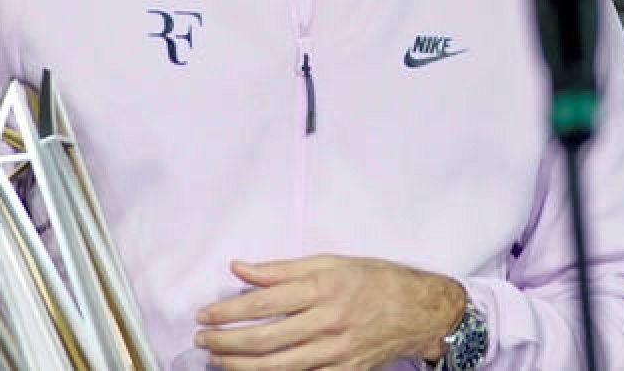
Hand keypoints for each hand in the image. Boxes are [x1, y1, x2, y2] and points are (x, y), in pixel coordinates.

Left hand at [195, 254, 466, 369]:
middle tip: (203, 339)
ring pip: (276, 366)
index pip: (263, 301)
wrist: (419, 311)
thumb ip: (283, 268)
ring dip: (239, 365)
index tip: (205, 313)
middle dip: (226, 341)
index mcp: (324, 287)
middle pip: (264, 339)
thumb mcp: (332, 262)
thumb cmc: (375, 281)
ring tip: (217, 359)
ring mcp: (336, 352)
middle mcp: (329, 321)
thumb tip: (239, 268)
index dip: (228, 310)